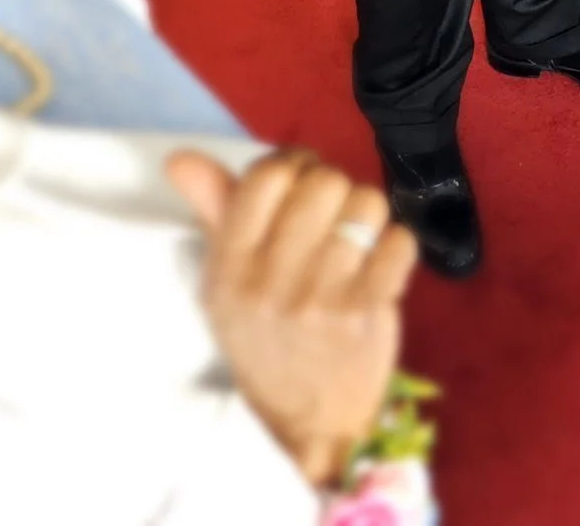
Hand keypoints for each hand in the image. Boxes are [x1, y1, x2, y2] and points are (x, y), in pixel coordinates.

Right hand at [166, 149, 416, 487]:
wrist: (306, 423)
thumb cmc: (266, 340)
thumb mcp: (226, 284)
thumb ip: (214, 212)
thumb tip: (179, 156)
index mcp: (229, 267)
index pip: (267, 175)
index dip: (293, 163)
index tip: (300, 180)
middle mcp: (271, 280)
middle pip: (323, 181)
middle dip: (333, 188)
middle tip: (329, 216)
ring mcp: (321, 297)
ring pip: (366, 204)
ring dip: (367, 216)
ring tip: (355, 241)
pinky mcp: (368, 312)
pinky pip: (399, 240)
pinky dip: (396, 246)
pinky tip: (379, 266)